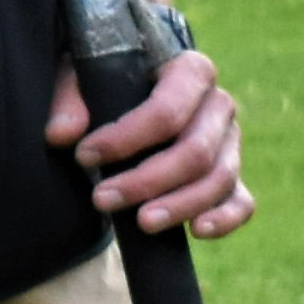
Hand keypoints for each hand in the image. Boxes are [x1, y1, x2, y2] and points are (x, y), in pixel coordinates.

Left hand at [45, 50, 252, 237]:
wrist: (130, 90)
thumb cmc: (105, 77)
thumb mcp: (81, 73)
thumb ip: (70, 98)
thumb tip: (60, 135)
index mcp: (190, 71)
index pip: (168, 108)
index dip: (127, 137)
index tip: (84, 156)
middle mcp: (218, 105)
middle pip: (195, 151)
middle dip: (147, 181)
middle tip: (101, 199)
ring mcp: (230, 142)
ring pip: (219, 179)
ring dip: (179, 206)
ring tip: (140, 224)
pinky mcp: (232, 175)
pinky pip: (242, 201)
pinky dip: (225, 219)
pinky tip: (197, 231)